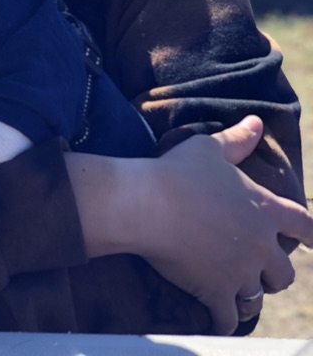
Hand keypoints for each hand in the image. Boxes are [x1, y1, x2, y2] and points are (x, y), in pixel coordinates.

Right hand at [126, 117, 312, 334]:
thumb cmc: (178, 171)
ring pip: (257, 296)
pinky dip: (223, 321)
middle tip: (257, 270)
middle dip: (272, 273)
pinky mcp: (216, 292)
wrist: (147, 203)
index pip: (304, 225)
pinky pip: (227, 318)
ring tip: (235, 293)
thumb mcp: (209, 148)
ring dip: (247, 294)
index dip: (312, 235)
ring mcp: (239, 271)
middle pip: (283, 273)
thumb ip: (237, 140)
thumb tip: (256, 122)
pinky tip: (218, 322)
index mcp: (263, 208)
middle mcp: (259, 243)